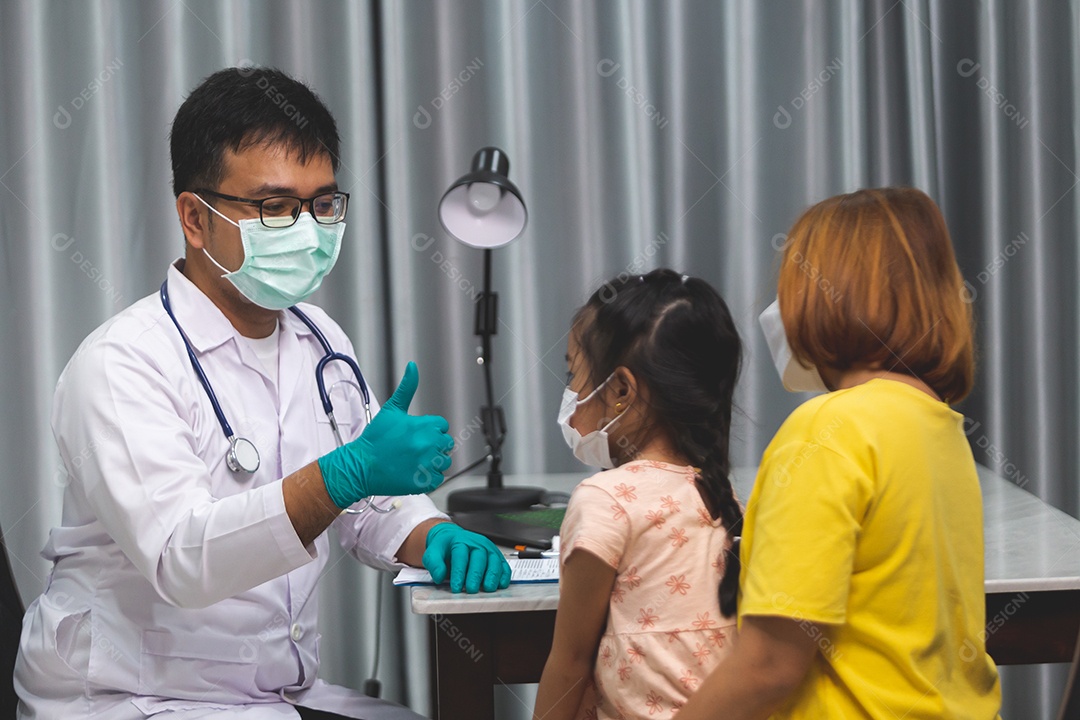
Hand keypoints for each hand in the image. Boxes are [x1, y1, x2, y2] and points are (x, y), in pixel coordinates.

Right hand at [317, 362, 452, 507]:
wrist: (361, 465)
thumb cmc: (375, 439)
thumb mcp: (392, 409)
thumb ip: (407, 387)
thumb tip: (413, 366)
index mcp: (424, 425)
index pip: (442, 426)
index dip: (431, 430)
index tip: (417, 435)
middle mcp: (428, 444)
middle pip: (446, 443)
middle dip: (434, 445)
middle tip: (415, 448)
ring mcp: (427, 463)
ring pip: (444, 461)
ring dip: (433, 461)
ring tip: (414, 460)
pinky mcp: (424, 481)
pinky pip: (438, 478)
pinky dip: (429, 477)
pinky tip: (414, 471)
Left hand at [422, 523, 510, 592]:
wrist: (452, 539)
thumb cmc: (444, 548)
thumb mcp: (433, 553)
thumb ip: (433, 564)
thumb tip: (439, 576)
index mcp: (460, 541)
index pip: (460, 557)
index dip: (459, 573)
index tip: (456, 587)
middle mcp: (476, 543)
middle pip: (479, 559)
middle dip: (476, 576)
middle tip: (471, 590)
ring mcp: (488, 549)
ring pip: (494, 561)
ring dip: (492, 576)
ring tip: (488, 589)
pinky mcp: (496, 556)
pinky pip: (503, 564)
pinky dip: (504, 575)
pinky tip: (500, 584)